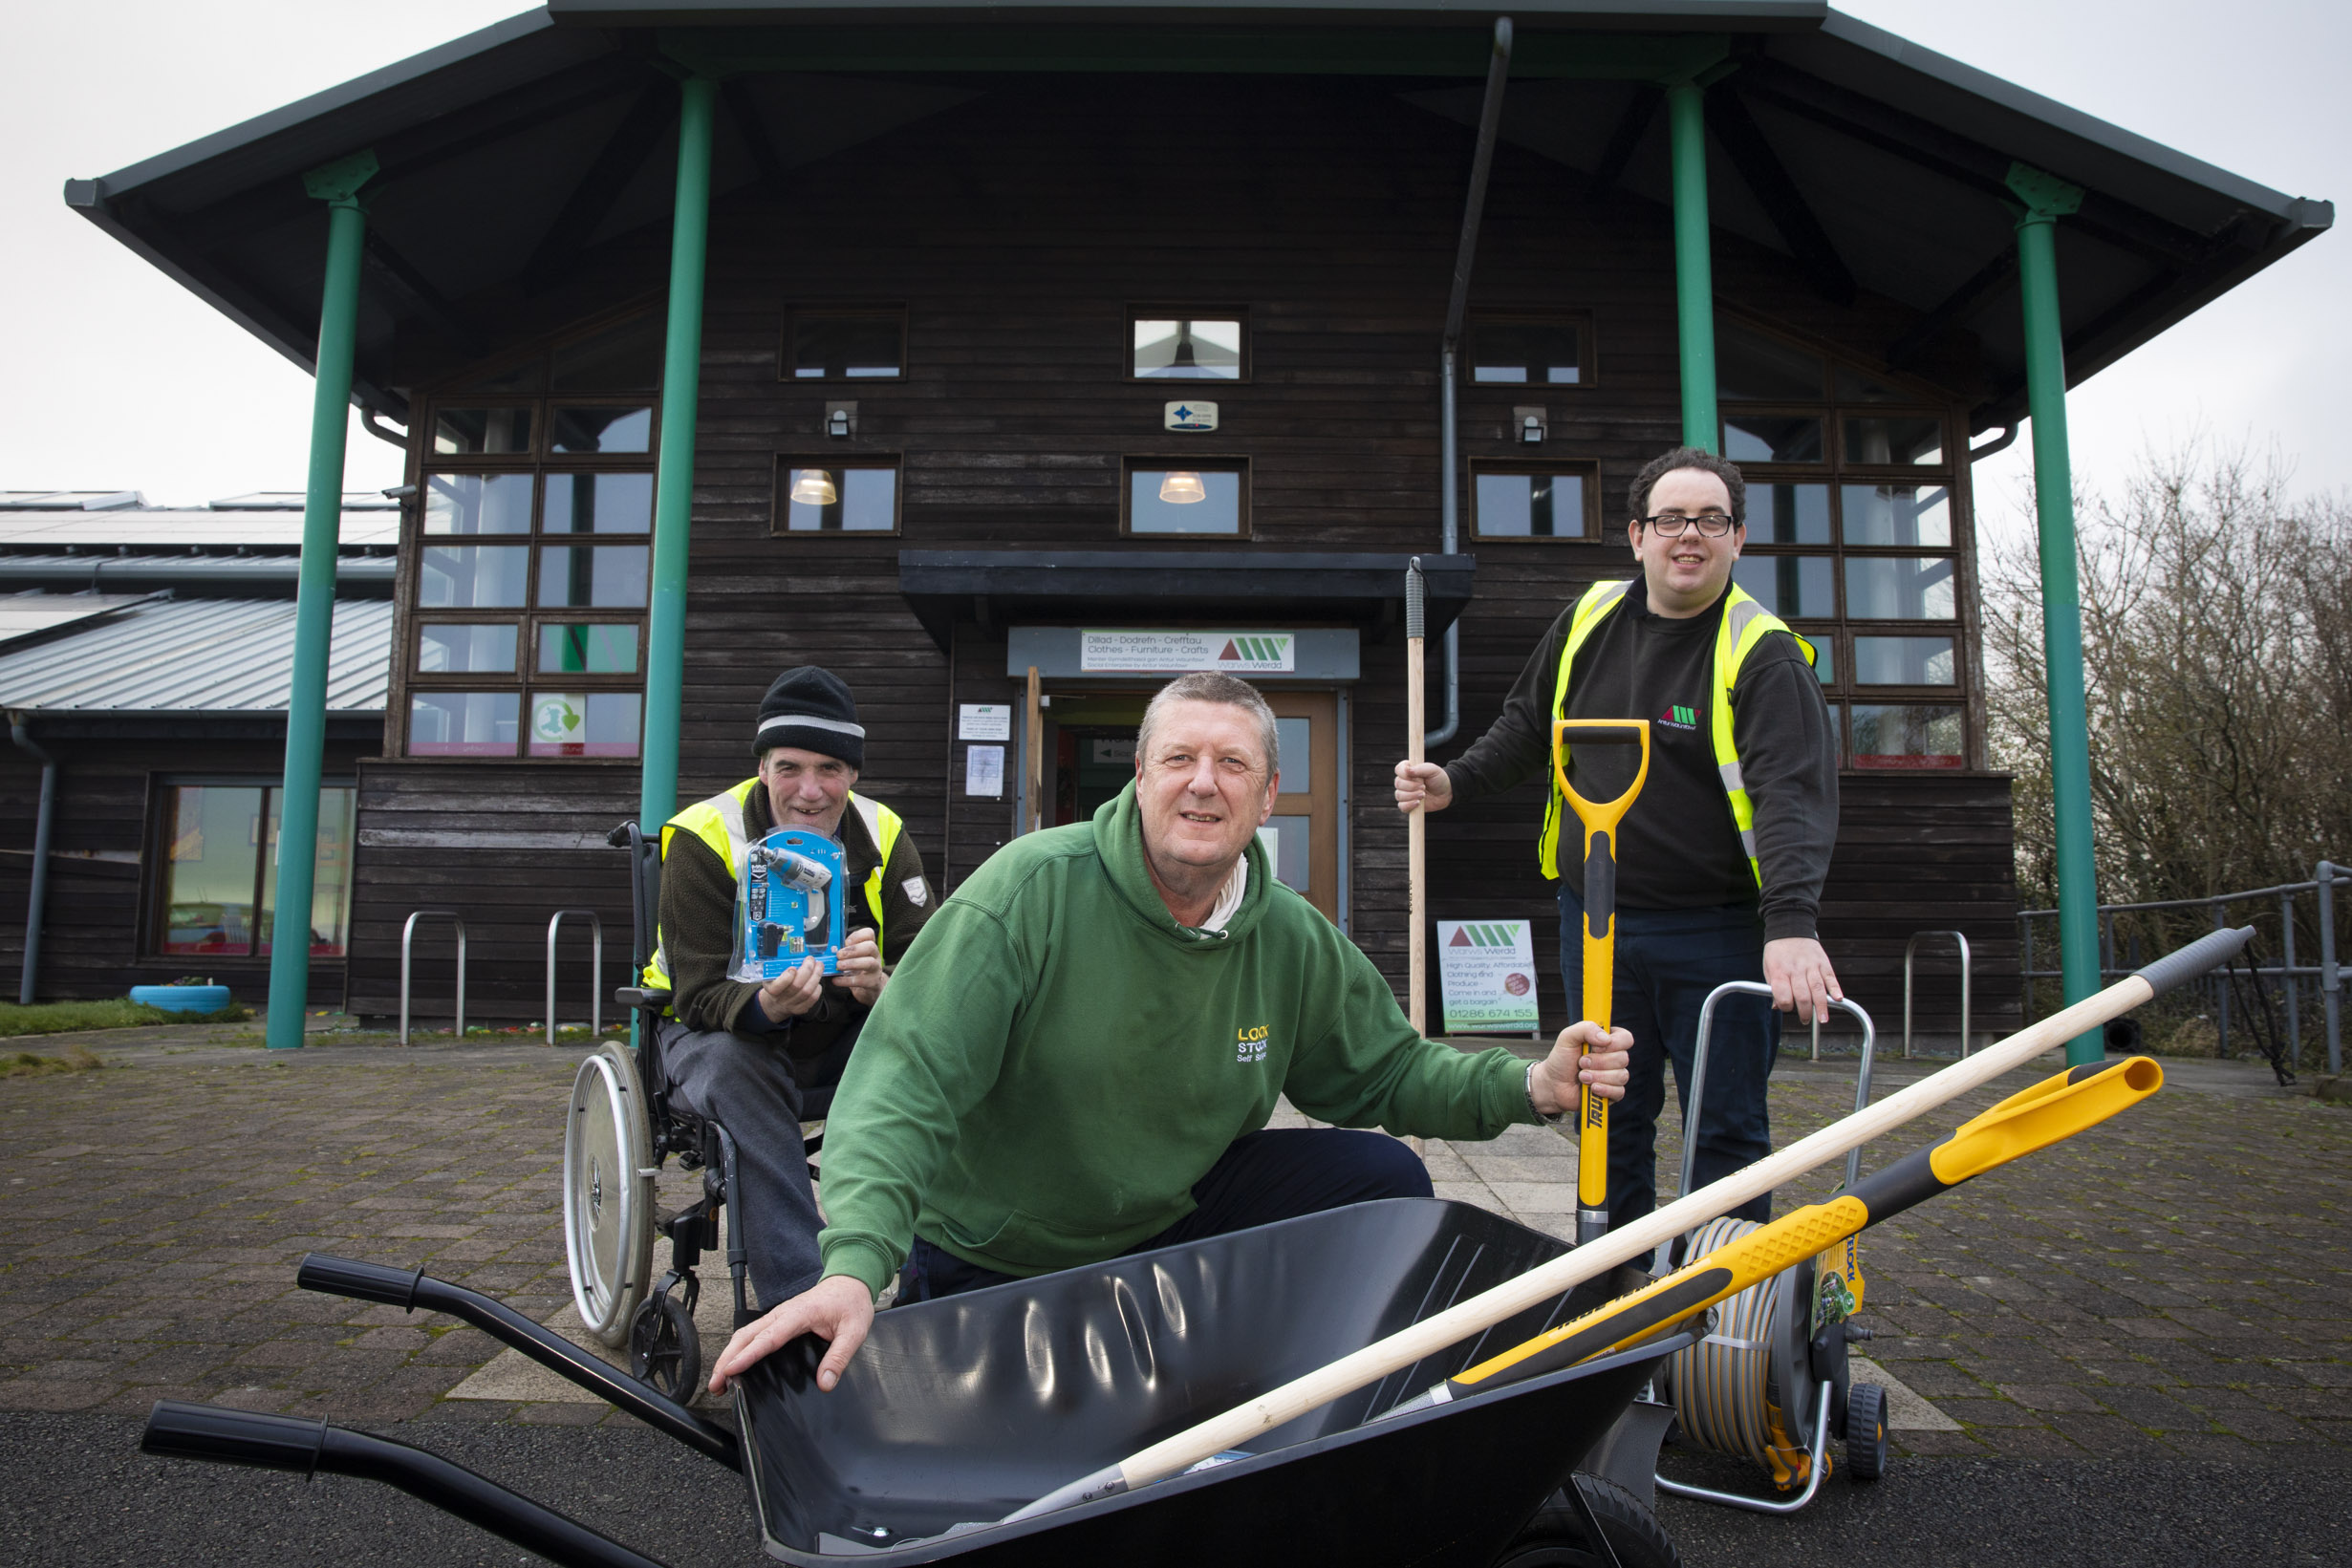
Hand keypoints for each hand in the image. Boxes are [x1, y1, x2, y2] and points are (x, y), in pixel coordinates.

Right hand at [709, 1273, 874, 1394]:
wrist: (851, 1280)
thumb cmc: (851, 1303)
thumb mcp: (854, 1332)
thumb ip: (839, 1357)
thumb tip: (825, 1382)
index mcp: (798, 1314)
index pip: (768, 1338)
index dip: (748, 1356)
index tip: (730, 1371)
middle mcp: (783, 1313)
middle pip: (746, 1336)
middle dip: (727, 1360)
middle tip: (715, 1385)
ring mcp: (778, 1315)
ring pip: (746, 1334)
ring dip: (729, 1355)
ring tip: (718, 1381)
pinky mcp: (779, 1319)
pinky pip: (754, 1334)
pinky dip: (739, 1349)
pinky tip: (735, 1365)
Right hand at [755, 958, 823, 1023]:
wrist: (776, 1002)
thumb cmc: (776, 982)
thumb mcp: (773, 974)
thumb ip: (780, 966)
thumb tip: (794, 953)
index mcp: (770, 988)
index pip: (777, 987)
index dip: (786, 978)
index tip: (793, 967)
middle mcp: (780, 999)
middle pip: (796, 986)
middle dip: (807, 970)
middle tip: (811, 960)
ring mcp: (791, 1005)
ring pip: (807, 992)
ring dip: (815, 976)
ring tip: (819, 966)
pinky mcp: (801, 1009)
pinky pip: (812, 999)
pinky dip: (817, 988)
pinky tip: (817, 979)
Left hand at [829, 927, 883, 1007]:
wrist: (870, 985)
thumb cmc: (857, 967)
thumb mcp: (853, 956)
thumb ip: (844, 951)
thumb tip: (829, 949)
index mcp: (869, 945)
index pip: (869, 933)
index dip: (857, 935)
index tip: (846, 941)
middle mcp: (875, 955)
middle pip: (870, 947)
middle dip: (853, 950)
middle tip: (839, 955)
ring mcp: (876, 969)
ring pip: (869, 963)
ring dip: (852, 963)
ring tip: (838, 966)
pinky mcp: (872, 983)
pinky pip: (860, 981)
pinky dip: (846, 980)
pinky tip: (835, 980)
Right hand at [1393, 760, 1453, 813]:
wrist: (1446, 793)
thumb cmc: (1439, 779)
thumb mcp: (1432, 770)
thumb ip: (1420, 769)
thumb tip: (1407, 770)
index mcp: (1408, 770)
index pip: (1398, 770)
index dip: (1404, 773)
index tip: (1414, 775)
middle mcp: (1405, 781)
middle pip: (1398, 783)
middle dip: (1411, 786)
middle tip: (1423, 787)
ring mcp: (1405, 793)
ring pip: (1399, 795)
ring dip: (1412, 796)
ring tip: (1423, 795)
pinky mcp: (1408, 804)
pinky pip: (1401, 806)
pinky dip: (1409, 805)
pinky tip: (1418, 803)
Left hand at [1529, 1020, 1631, 1115]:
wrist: (1553, 1084)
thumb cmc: (1562, 1059)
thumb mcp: (1567, 1037)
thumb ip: (1585, 1028)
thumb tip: (1607, 1039)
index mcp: (1608, 1041)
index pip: (1626, 1038)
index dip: (1614, 1043)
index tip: (1595, 1047)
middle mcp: (1614, 1058)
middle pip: (1623, 1058)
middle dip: (1598, 1062)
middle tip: (1581, 1063)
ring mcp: (1615, 1076)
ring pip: (1621, 1076)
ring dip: (1597, 1076)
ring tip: (1582, 1077)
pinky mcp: (1613, 1093)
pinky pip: (1619, 1092)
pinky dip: (1603, 1090)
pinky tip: (1591, 1088)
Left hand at [1764, 937, 1842, 1023]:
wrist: (1790, 928)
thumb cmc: (1777, 953)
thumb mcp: (1768, 968)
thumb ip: (1773, 989)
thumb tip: (1777, 1007)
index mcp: (1779, 972)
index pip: (1783, 995)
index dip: (1786, 1006)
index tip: (1788, 1008)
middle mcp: (1796, 969)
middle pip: (1802, 996)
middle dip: (1805, 1012)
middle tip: (1806, 1020)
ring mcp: (1811, 965)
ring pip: (1817, 989)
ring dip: (1821, 1006)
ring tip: (1823, 1019)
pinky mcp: (1823, 962)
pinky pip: (1830, 977)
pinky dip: (1835, 989)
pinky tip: (1838, 999)